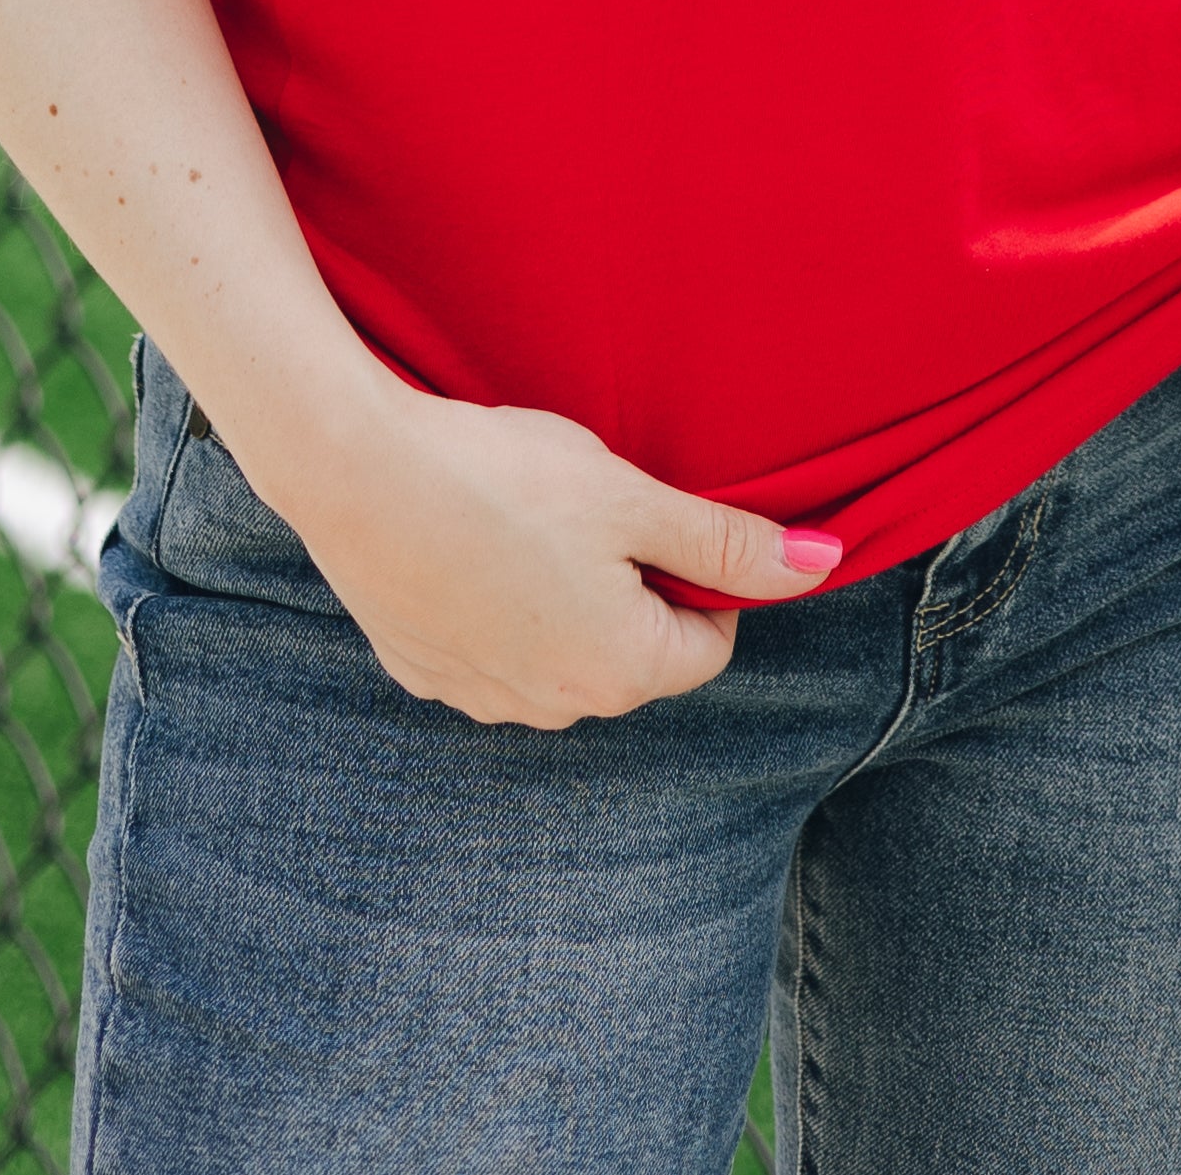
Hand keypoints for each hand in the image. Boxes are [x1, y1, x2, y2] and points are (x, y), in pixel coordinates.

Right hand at [267, 383, 844, 729]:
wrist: (357, 470)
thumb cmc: (506, 476)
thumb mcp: (633, 498)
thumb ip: (727, 544)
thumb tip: (823, 565)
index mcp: (620, 671)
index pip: (706, 647)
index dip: (696, 575)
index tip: (653, 516)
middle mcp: (555, 710)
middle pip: (633, 656)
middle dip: (631, 590)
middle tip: (589, 510)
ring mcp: (482, 700)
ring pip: (560, 655)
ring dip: (563, 599)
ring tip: (525, 518)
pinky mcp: (424, 675)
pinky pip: (493, 650)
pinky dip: (498, 604)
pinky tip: (472, 540)